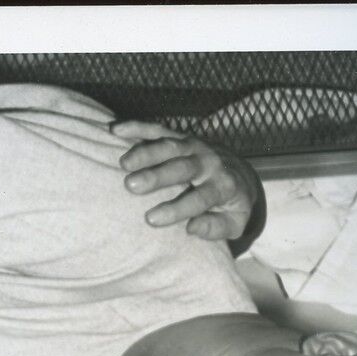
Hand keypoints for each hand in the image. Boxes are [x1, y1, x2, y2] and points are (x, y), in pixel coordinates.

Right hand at [111, 120, 259, 243]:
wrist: (240, 174)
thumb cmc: (231, 206)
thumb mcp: (236, 223)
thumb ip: (216, 228)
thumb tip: (192, 228)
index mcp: (223, 186)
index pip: (200, 198)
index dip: (177, 208)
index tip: (152, 219)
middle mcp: (209, 162)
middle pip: (182, 167)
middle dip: (157, 175)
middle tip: (131, 186)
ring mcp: (194, 146)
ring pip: (170, 146)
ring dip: (146, 152)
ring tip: (124, 163)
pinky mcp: (180, 137)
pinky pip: (159, 129)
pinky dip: (138, 127)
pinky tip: (116, 130)